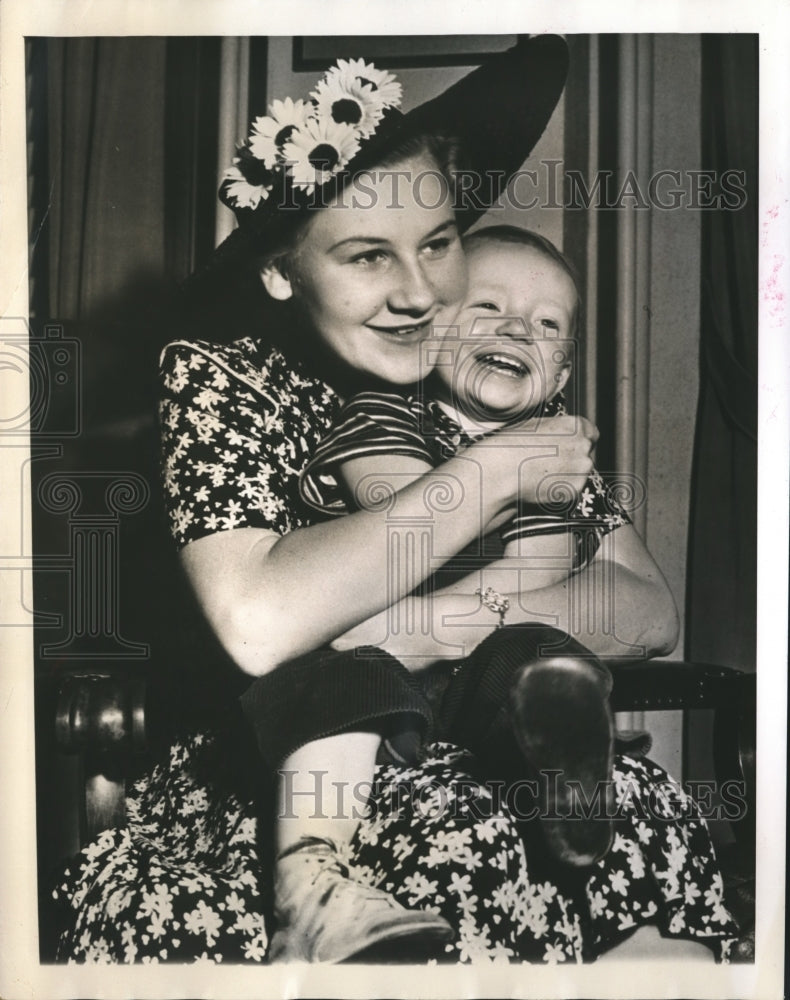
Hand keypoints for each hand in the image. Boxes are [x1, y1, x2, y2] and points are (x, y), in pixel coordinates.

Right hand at [470, 414, 598, 506]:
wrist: (504, 468)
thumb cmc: (514, 444)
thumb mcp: (537, 424)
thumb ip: (557, 428)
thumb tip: (560, 433)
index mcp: (576, 426)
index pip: (592, 434)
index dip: (580, 441)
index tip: (571, 447)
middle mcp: (583, 446)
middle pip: (587, 454)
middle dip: (574, 459)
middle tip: (552, 463)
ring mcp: (581, 469)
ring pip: (580, 473)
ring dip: (568, 474)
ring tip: (544, 474)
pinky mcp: (575, 489)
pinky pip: (571, 489)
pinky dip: (561, 489)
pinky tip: (543, 484)